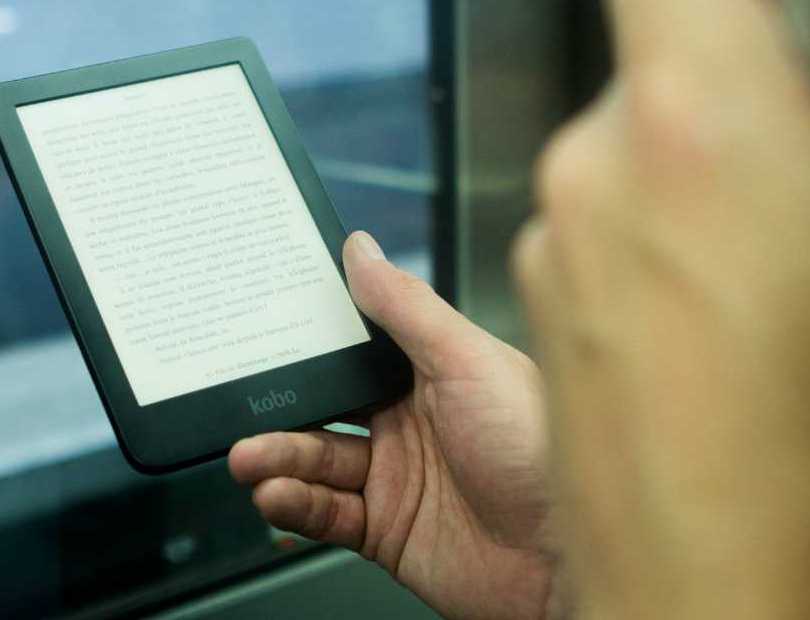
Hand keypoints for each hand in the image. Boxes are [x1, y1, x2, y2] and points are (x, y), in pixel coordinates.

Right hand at [230, 231, 564, 619]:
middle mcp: (411, 422)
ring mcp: (398, 479)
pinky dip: (294, 505)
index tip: (261, 329)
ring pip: (315, 460)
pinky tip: (278, 495)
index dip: (310, 340)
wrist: (566, 559)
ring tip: (251, 459)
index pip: (356, 346)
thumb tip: (361, 251)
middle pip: (325, 405)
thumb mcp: (469, 362)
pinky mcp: (387, 531)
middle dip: (279, 406)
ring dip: (277, 457)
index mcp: (433, 372)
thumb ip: (408, 308)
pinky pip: (324, 513)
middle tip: (243, 404)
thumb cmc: (543, 453)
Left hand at [512, 0, 809, 619]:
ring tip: (786, 255)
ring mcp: (553, 214)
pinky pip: (610, 194)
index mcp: (701, 105)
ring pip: (644, 116)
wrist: (726, 579)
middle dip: (752, 50)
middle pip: (662, 13)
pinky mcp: (534, 274)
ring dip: (715, 149)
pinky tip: (733, 301)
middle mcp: (599, 146)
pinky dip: (671, 214)